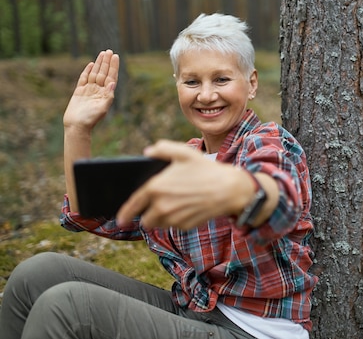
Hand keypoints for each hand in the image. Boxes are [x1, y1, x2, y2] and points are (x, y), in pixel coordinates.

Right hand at [63, 50, 118, 131]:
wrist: (76, 126)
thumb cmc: (90, 119)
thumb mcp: (102, 108)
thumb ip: (108, 96)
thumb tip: (113, 83)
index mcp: (105, 93)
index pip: (111, 77)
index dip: (113, 66)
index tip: (115, 56)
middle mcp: (98, 90)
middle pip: (103, 73)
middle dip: (106, 62)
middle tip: (109, 51)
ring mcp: (89, 90)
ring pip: (94, 73)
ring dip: (99, 64)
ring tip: (102, 53)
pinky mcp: (79, 91)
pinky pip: (84, 78)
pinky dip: (87, 71)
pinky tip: (91, 64)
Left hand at [116, 140, 253, 229]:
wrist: (228, 189)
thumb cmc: (206, 169)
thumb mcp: (184, 153)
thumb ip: (162, 148)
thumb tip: (147, 152)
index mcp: (156, 187)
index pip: (133, 204)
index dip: (124, 213)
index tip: (120, 219)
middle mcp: (161, 206)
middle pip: (145, 219)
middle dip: (148, 214)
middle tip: (157, 206)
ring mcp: (173, 218)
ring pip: (159, 224)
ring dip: (161, 218)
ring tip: (175, 204)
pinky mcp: (184, 226)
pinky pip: (174, 226)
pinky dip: (176, 220)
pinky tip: (188, 207)